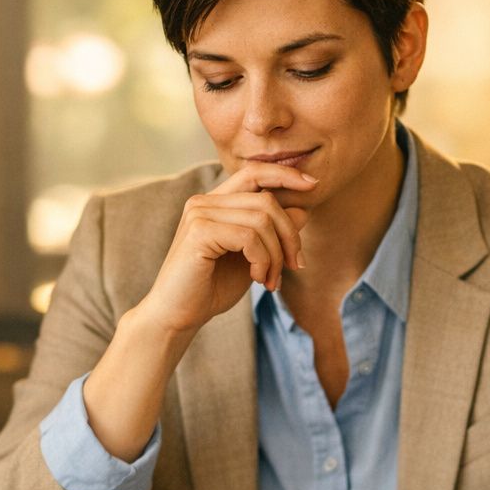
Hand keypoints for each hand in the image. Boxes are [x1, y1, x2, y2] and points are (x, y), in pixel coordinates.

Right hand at [136, 162, 313, 335]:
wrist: (177, 316)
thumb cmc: (211, 288)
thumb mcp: (252, 257)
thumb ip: (272, 233)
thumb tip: (303, 209)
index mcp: (215, 202)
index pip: (254, 173)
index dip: (285, 175)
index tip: (313, 186)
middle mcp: (204, 201)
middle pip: (267, 200)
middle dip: (290, 235)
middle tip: (294, 266)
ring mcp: (199, 213)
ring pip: (262, 219)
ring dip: (276, 255)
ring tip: (271, 280)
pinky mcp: (199, 231)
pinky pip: (249, 236)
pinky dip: (262, 260)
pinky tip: (258, 278)